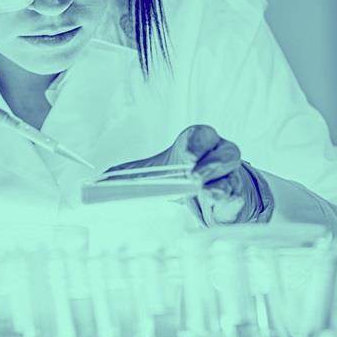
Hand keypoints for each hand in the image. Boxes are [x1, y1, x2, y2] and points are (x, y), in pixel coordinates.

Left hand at [106, 125, 272, 224]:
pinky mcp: (239, 194)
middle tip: (193, 176)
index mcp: (199, 141)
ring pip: (232, 173)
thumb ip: (131, 174)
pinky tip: (214, 202)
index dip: (195, 144)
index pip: (202, 134)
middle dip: (209, 164)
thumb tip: (97, 180)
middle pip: (225, 151)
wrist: (210, 194)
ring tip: (202, 190)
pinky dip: (226, 198)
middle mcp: (220, 152)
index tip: (186, 156)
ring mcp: (233, 173)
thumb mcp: (157, 171)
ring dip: (216, 182)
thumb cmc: (182, 175)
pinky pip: (237, 194)